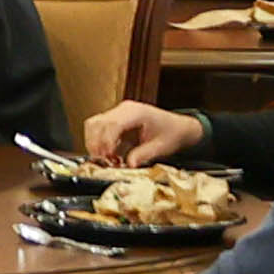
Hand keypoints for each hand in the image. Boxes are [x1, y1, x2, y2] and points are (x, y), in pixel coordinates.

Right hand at [84, 103, 198, 166]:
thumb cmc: (172, 134)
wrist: (179, 127)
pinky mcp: (115, 118)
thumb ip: (143, 155)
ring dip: (94, 142)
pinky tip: (108, 153)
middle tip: (103, 161)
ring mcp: (119, 112)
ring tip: (105, 158)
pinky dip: (98, 140)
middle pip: (98, 123)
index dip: (105, 142)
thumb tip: (128, 164)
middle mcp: (125, 109)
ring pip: (93, 124)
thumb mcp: (161, 147)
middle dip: (96, 144)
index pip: (112, 124)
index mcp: (137, 112)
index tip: (107, 157)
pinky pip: (98, 127)